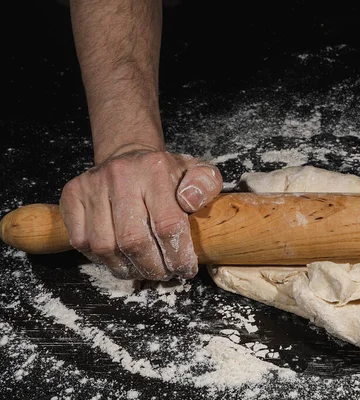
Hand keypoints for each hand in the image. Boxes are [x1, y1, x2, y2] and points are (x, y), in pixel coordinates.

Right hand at [59, 150, 221, 280]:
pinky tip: (120, 257)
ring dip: (127, 268)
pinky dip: (102, 258)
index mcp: (156, 169)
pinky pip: (82, 242)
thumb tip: (190, 202)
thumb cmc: (167, 174)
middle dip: (153, 267)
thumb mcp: (198, 172)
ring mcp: (93, 185)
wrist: (130, 157)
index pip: (168, 224)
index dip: (177, 256)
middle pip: (134, 240)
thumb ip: (206, 185)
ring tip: (143, 270)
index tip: (185, 269)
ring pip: (105, 246)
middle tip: (164, 274)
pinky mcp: (72, 195)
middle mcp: (121, 175)